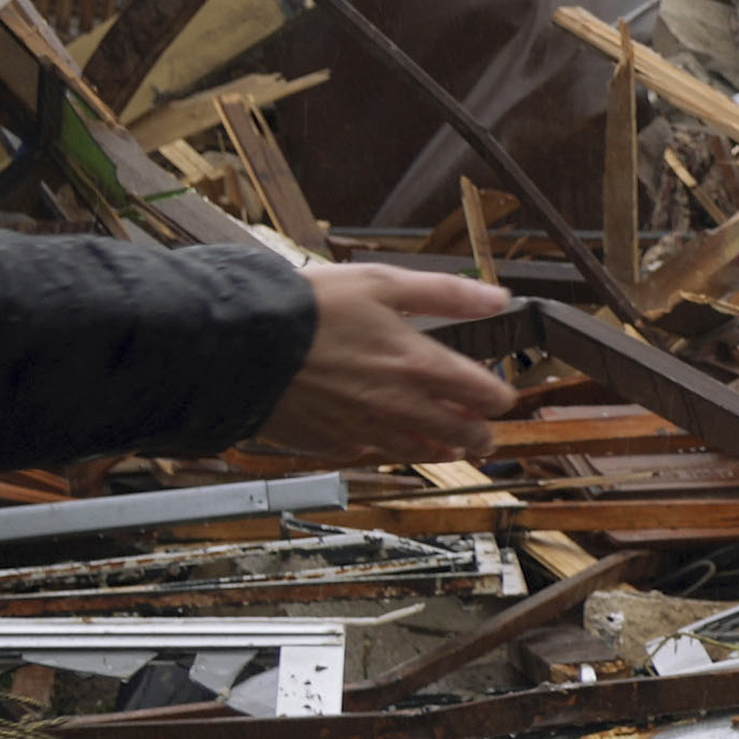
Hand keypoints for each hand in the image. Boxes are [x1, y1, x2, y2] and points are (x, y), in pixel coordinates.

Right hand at [258, 264, 517, 462]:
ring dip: (441, 450)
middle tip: (483, 433)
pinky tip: (383, 442)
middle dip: (480, 434)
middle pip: (462, 434)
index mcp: (418, 364)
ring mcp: (365, 430)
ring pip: (419, 453)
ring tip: (450, 447)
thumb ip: (446, 293)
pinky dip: (383, 450)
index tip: (497, 395)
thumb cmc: (308, 308)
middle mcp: (399, 405)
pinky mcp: (329, 444)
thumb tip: (497, 297)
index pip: (485, 395)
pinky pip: (368, 456)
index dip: (499, 397)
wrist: (239, 343)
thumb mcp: (383, 282)